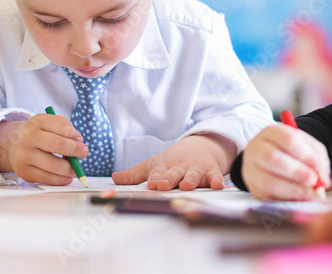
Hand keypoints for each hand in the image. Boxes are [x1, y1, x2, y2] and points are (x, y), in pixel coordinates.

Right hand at [0, 114, 86, 184]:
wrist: (12, 143)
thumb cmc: (40, 133)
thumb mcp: (50, 124)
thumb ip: (67, 130)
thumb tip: (79, 144)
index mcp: (38, 122)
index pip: (62, 126)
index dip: (74, 134)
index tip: (79, 140)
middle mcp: (29, 137)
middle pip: (59, 145)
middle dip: (76, 151)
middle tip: (84, 154)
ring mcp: (24, 155)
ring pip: (54, 165)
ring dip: (70, 169)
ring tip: (75, 170)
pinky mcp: (23, 171)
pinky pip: (47, 178)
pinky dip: (61, 180)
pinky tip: (67, 177)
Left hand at [112, 133, 235, 190]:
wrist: (200, 145)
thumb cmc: (173, 160)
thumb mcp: (154, 164)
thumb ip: (135, 175)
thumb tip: (113, 178)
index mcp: (165, 166)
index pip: (158, 172)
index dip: (155, 178)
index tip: (151, 183)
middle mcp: (180, 168)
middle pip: (174, 173)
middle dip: (169, 179)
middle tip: (163, 185)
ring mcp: (196, 169)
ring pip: (193, 174)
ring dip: (190, 179)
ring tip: (187, 185)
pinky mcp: (211, 171)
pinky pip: (215, 176)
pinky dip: (217, 180)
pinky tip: (217, 185)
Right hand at [240, 124, 331, 200]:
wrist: (270, 160)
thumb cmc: (292, 152)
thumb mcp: (307, 148)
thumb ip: (318, 160)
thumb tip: (323, 181)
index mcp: (271, 132)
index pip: (288, 139)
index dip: (306, 156)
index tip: (318, 169)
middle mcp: (256, 148)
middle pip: (273, 159)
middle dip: (297, 172)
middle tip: (313, 181)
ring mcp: (250, 169)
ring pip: (267, 180)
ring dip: (292, 188)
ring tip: (308, 192)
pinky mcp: (252, 188)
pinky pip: (267, 196)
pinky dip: (285, 198)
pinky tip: (297, 197)